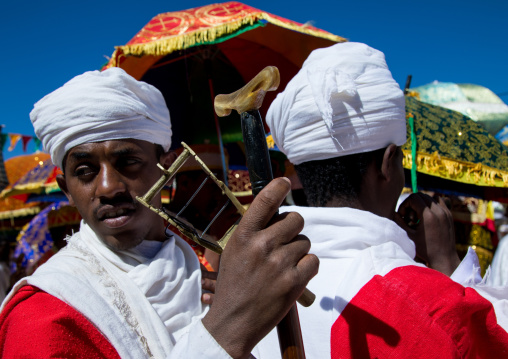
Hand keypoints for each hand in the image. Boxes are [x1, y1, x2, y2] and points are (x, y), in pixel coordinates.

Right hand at [202, 177, 318, 357]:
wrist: (234, 321)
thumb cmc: (233, 284)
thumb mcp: (234, 251)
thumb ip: (254, 231)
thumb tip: (279, 215)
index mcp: (243, 236)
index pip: (264, 201)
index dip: (277, 187)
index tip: (285, 181)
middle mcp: (262, 245)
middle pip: (296, 219)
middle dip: (293, 227)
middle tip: (284, 240)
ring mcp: (279, 264)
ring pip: (305, 241)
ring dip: (298, 250)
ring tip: (282, 265)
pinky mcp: (294, 282)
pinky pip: (313, 260)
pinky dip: (306, 266)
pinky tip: (292, 275)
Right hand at [395, 192, 459, 275]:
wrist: (444, 258)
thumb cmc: (425, 249)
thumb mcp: (409, 236)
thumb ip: (399, 222)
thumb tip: (394, 213)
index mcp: (428, 215)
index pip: (413, 197)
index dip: (405, 205)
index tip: (404, 216)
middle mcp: (439, 211)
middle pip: (421, 195)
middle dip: (412, 204)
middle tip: (410, 218)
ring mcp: (446, 212)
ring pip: (430, 197)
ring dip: (422, 204)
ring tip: (419, 217)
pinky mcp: (450, 215)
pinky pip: (440, 201)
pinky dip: (432, 205)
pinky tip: (428, 217)